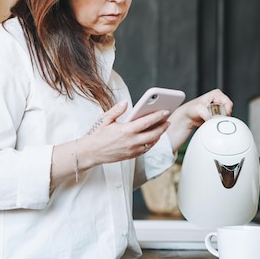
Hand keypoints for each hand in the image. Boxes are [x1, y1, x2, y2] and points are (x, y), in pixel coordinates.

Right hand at [50, 101, 170, 188]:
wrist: (91, 152)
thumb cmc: (98, 135)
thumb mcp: (105, 119)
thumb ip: (117, 110)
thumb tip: (126, 102)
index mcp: (126, 130)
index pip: (147, 122)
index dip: (158, 116)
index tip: (166, 111)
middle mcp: (131, 141)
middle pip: (154, 134)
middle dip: (163, 126)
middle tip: (168, 120)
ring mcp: (132, 150)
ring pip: (151, 143)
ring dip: (159, 135)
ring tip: (162, 127)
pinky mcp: (132, 156)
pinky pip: (146, 149)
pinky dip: (152, 143)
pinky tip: (153, 137)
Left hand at [166, 89, 232, 150]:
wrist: (188, 117)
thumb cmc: (191, 109)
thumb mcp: (198, 109)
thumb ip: (206, 113)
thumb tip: (211, 119)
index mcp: (216, 94)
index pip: (228, 102)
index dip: (226, 110)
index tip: (220, 115)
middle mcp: (219, 100)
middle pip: (228, 110)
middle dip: (222, 116)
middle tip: (213, 118)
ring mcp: (219, 108)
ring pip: (226, 116)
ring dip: (220, 119)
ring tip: (210, 119)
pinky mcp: (218, 115)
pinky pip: (222, 120)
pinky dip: (218, 122)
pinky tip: (211, 122)